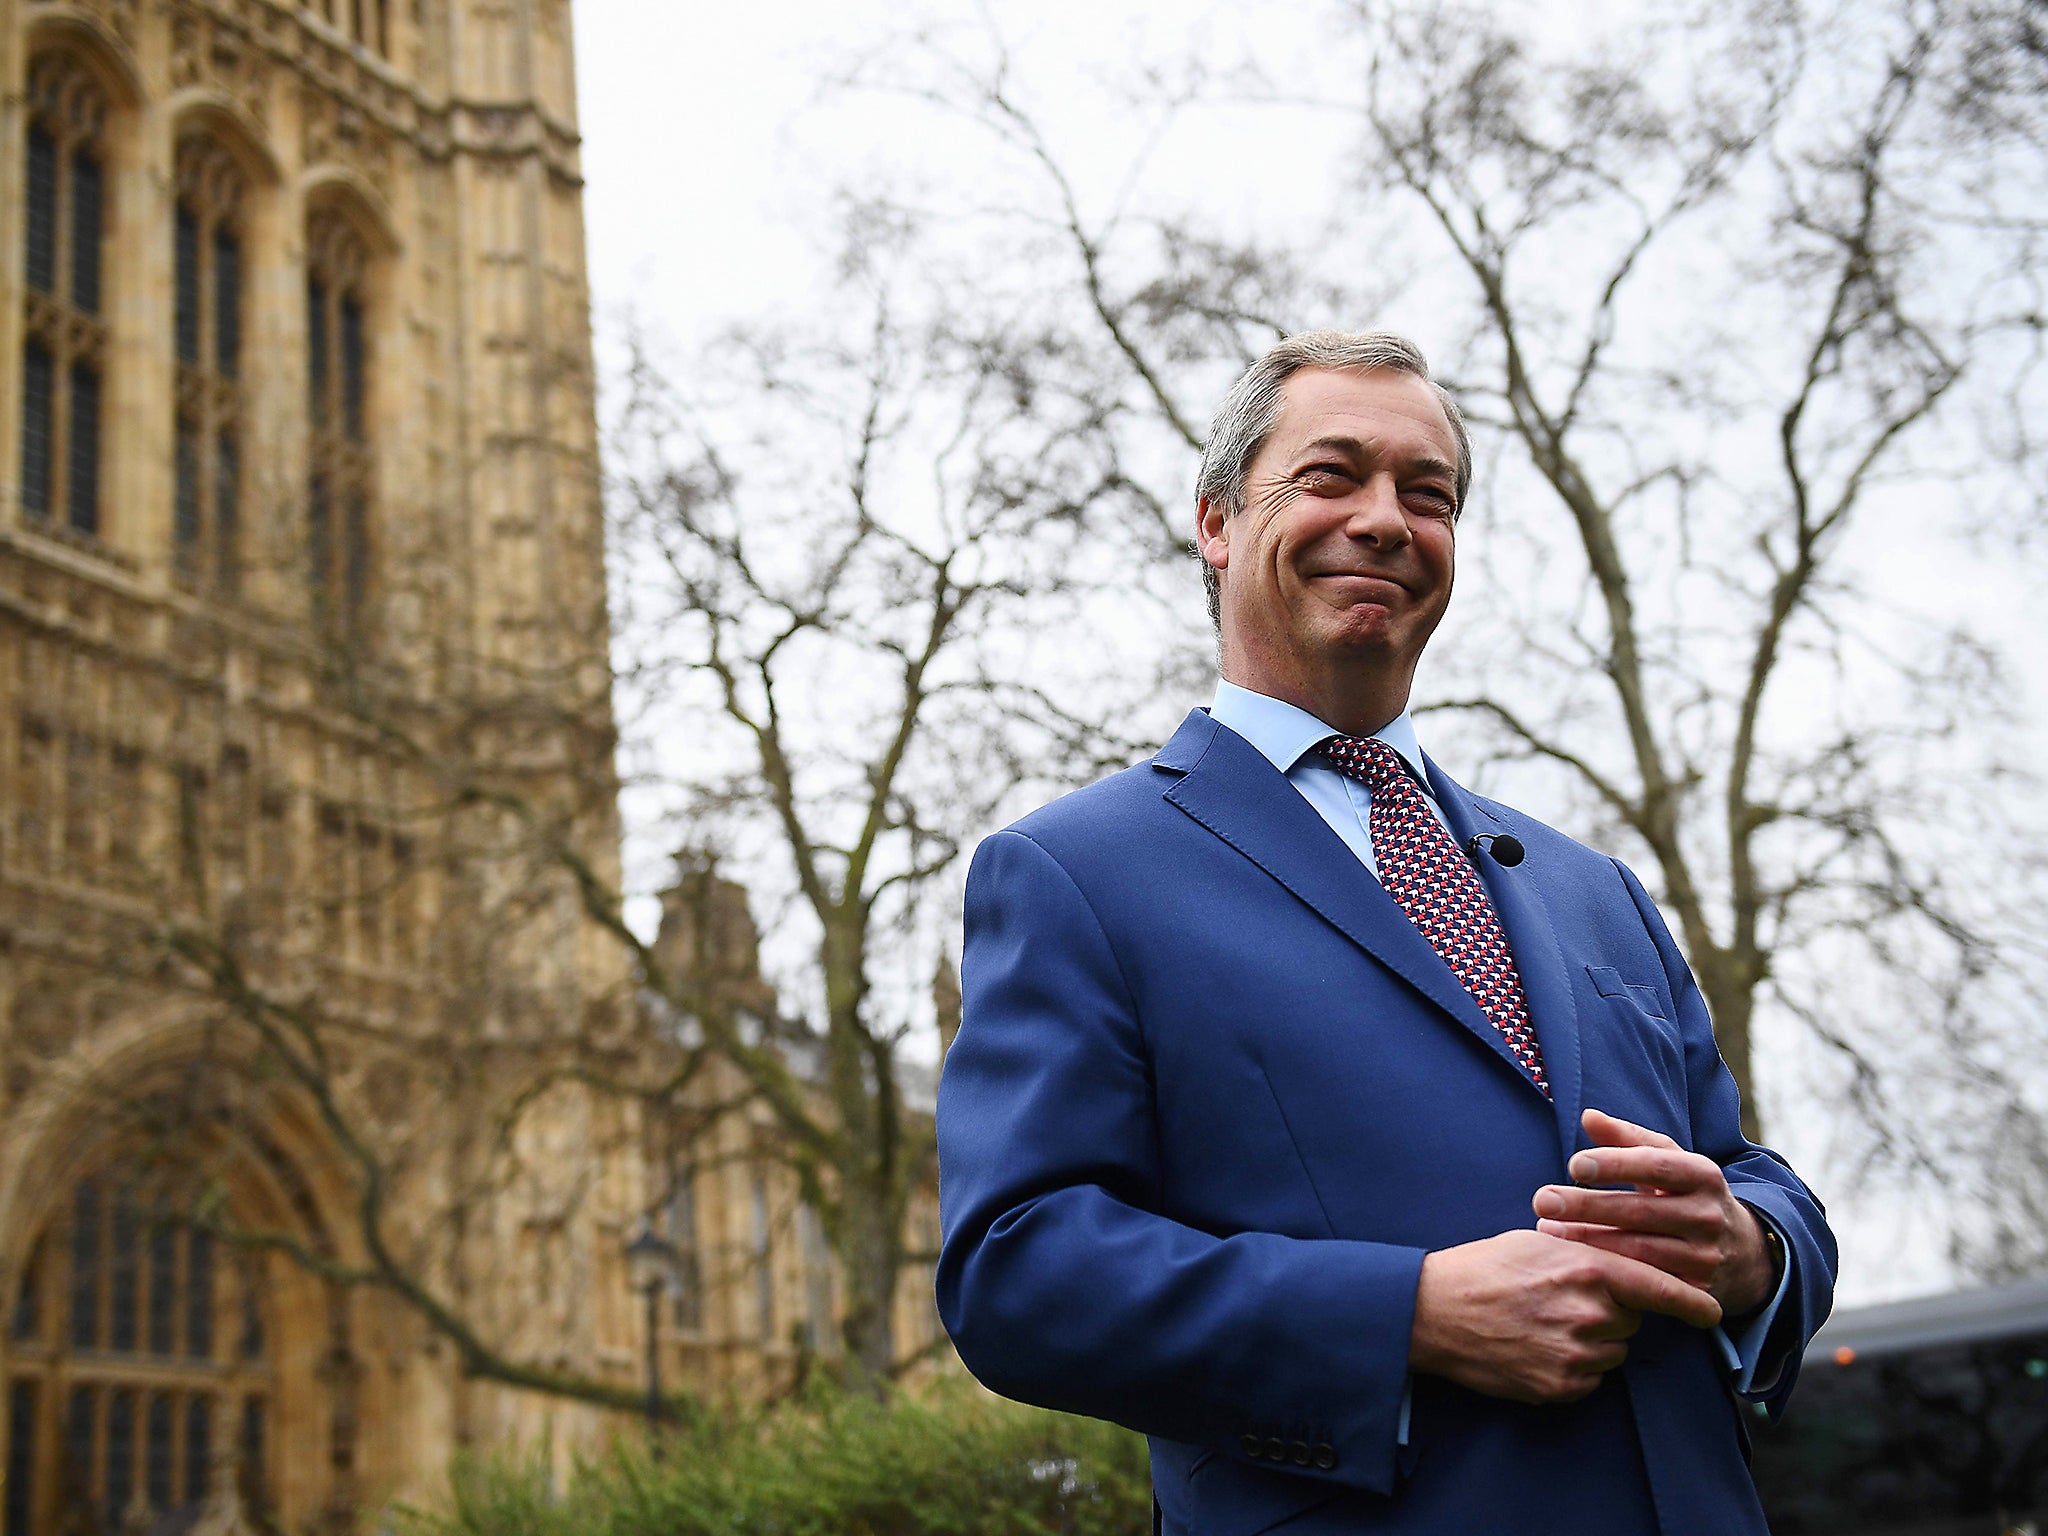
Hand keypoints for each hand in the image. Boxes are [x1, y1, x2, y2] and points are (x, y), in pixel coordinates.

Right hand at [1409, 1228, 1720, 1403]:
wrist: (1434, 1313)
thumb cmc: (1483, 1268)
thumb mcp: (1537, 1243)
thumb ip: (1587, 1254)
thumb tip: (1621, 1268)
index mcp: (1586, 1268)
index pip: (1657, 1287)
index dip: (1691, 1301)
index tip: (1714, 1311)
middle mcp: (1588, 1313)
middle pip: (1631, 1321)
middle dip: (1612, 1312)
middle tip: (1565, 1299)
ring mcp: (1575, 1355)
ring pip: (1612, 1352)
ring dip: (1594, 1341)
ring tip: (1546, 1323)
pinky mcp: (1560, 1386)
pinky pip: (1590, 1379)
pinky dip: (1574, 1367)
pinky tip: (1537, 1347)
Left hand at [1533, 1108, 1774, 1317]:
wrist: (1743, 1252)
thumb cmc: (1687, 1195)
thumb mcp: (1670, 1162)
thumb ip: (1628, 1138)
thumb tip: (1588, 1116)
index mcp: (1702, 1174)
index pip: (1657, 1164)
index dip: (1615, 1164)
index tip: (1573, 1164)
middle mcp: (1708, 1214)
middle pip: (1641, 1210)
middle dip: (1588, 1205)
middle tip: (1543, 1199)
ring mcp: (1704, 1255)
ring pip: (1639, 1249)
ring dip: (1588, 1239)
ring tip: (1546, 1228)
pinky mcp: (1695, 1290)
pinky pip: (1644, 1281)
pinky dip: (1607, 1269)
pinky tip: (1573, 1260)